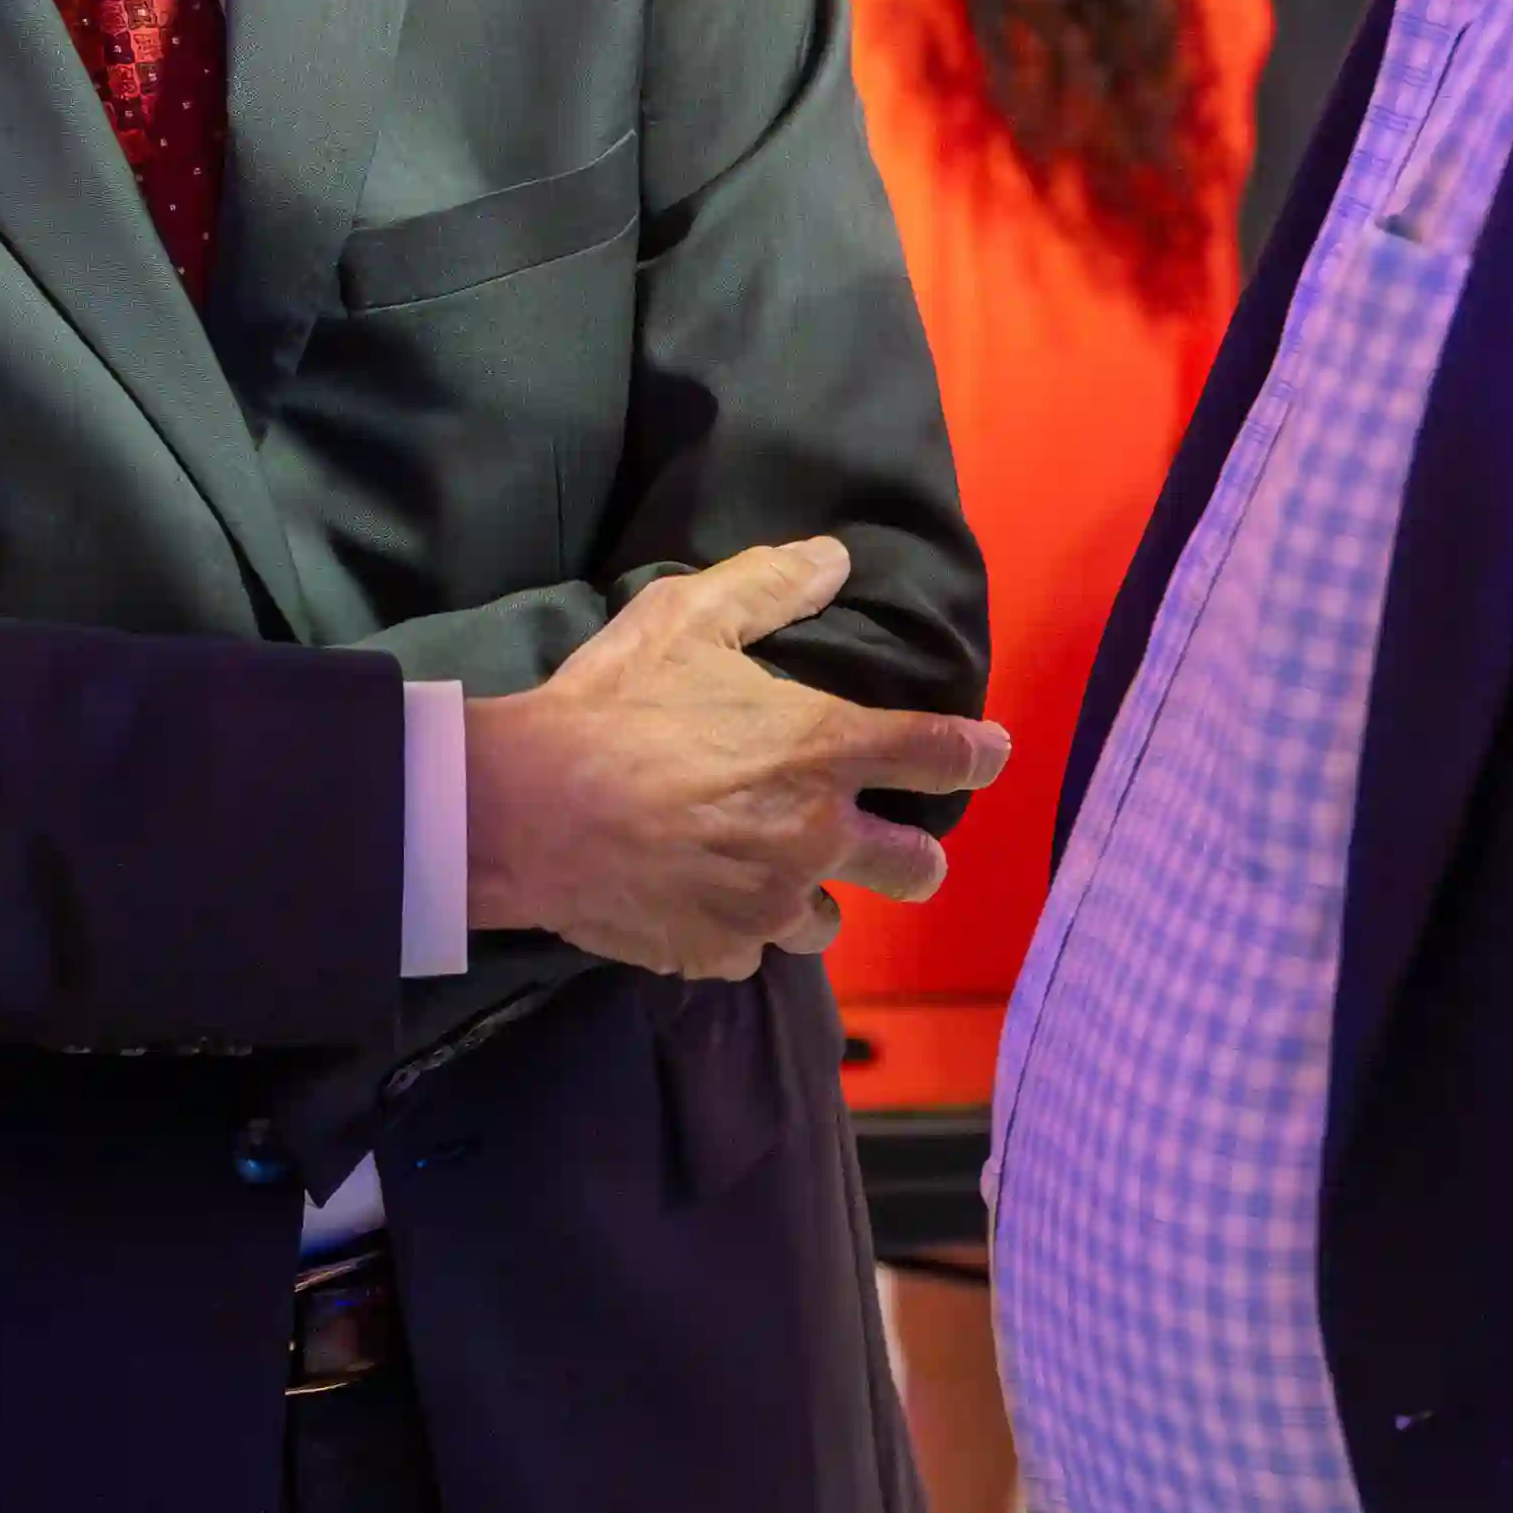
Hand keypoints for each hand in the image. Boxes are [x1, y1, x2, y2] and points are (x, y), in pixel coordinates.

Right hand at [464, 541, 1010, 983]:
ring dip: (812, 899)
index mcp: (823, 751)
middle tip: (888, 842)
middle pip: (919, 868)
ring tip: (769, 874)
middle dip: (915, 856)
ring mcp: (771, 907)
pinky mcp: (719, 951)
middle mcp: (818, 837)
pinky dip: (736, 931)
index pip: (940, 754)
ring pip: (831, 923)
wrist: (525, 808)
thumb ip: (768, 586)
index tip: (988, 755)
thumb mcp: (684, 619)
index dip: (976, 754)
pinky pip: (751, 953)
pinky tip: (699, 900)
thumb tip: (836, 559)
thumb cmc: (612, 704)